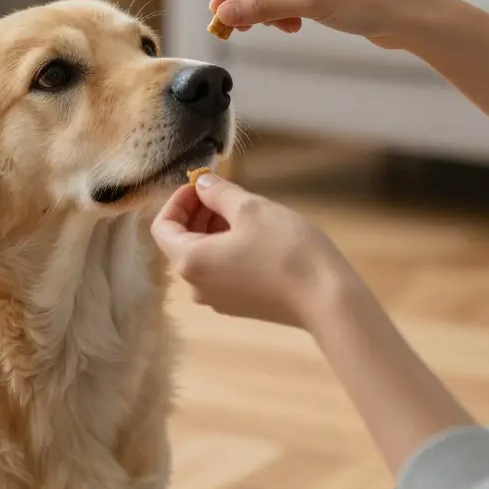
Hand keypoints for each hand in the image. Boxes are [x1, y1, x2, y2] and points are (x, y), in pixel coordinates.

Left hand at [150, 172, 369, 327]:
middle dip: (197, 212)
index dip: (178, 200)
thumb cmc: (286, 250)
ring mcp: (217, 299)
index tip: (202, 183)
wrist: (326, 299)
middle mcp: (196, 286)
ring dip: (214, 228)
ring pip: (203, 255)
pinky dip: (227, 247)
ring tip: (242, 209)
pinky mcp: (239, 305)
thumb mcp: (250, 208)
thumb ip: (218, 192)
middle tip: (223, 190)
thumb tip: (203, 183)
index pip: (162, 226)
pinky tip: (254, 233)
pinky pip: (221, 270)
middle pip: (181, 241)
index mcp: (188, 261)